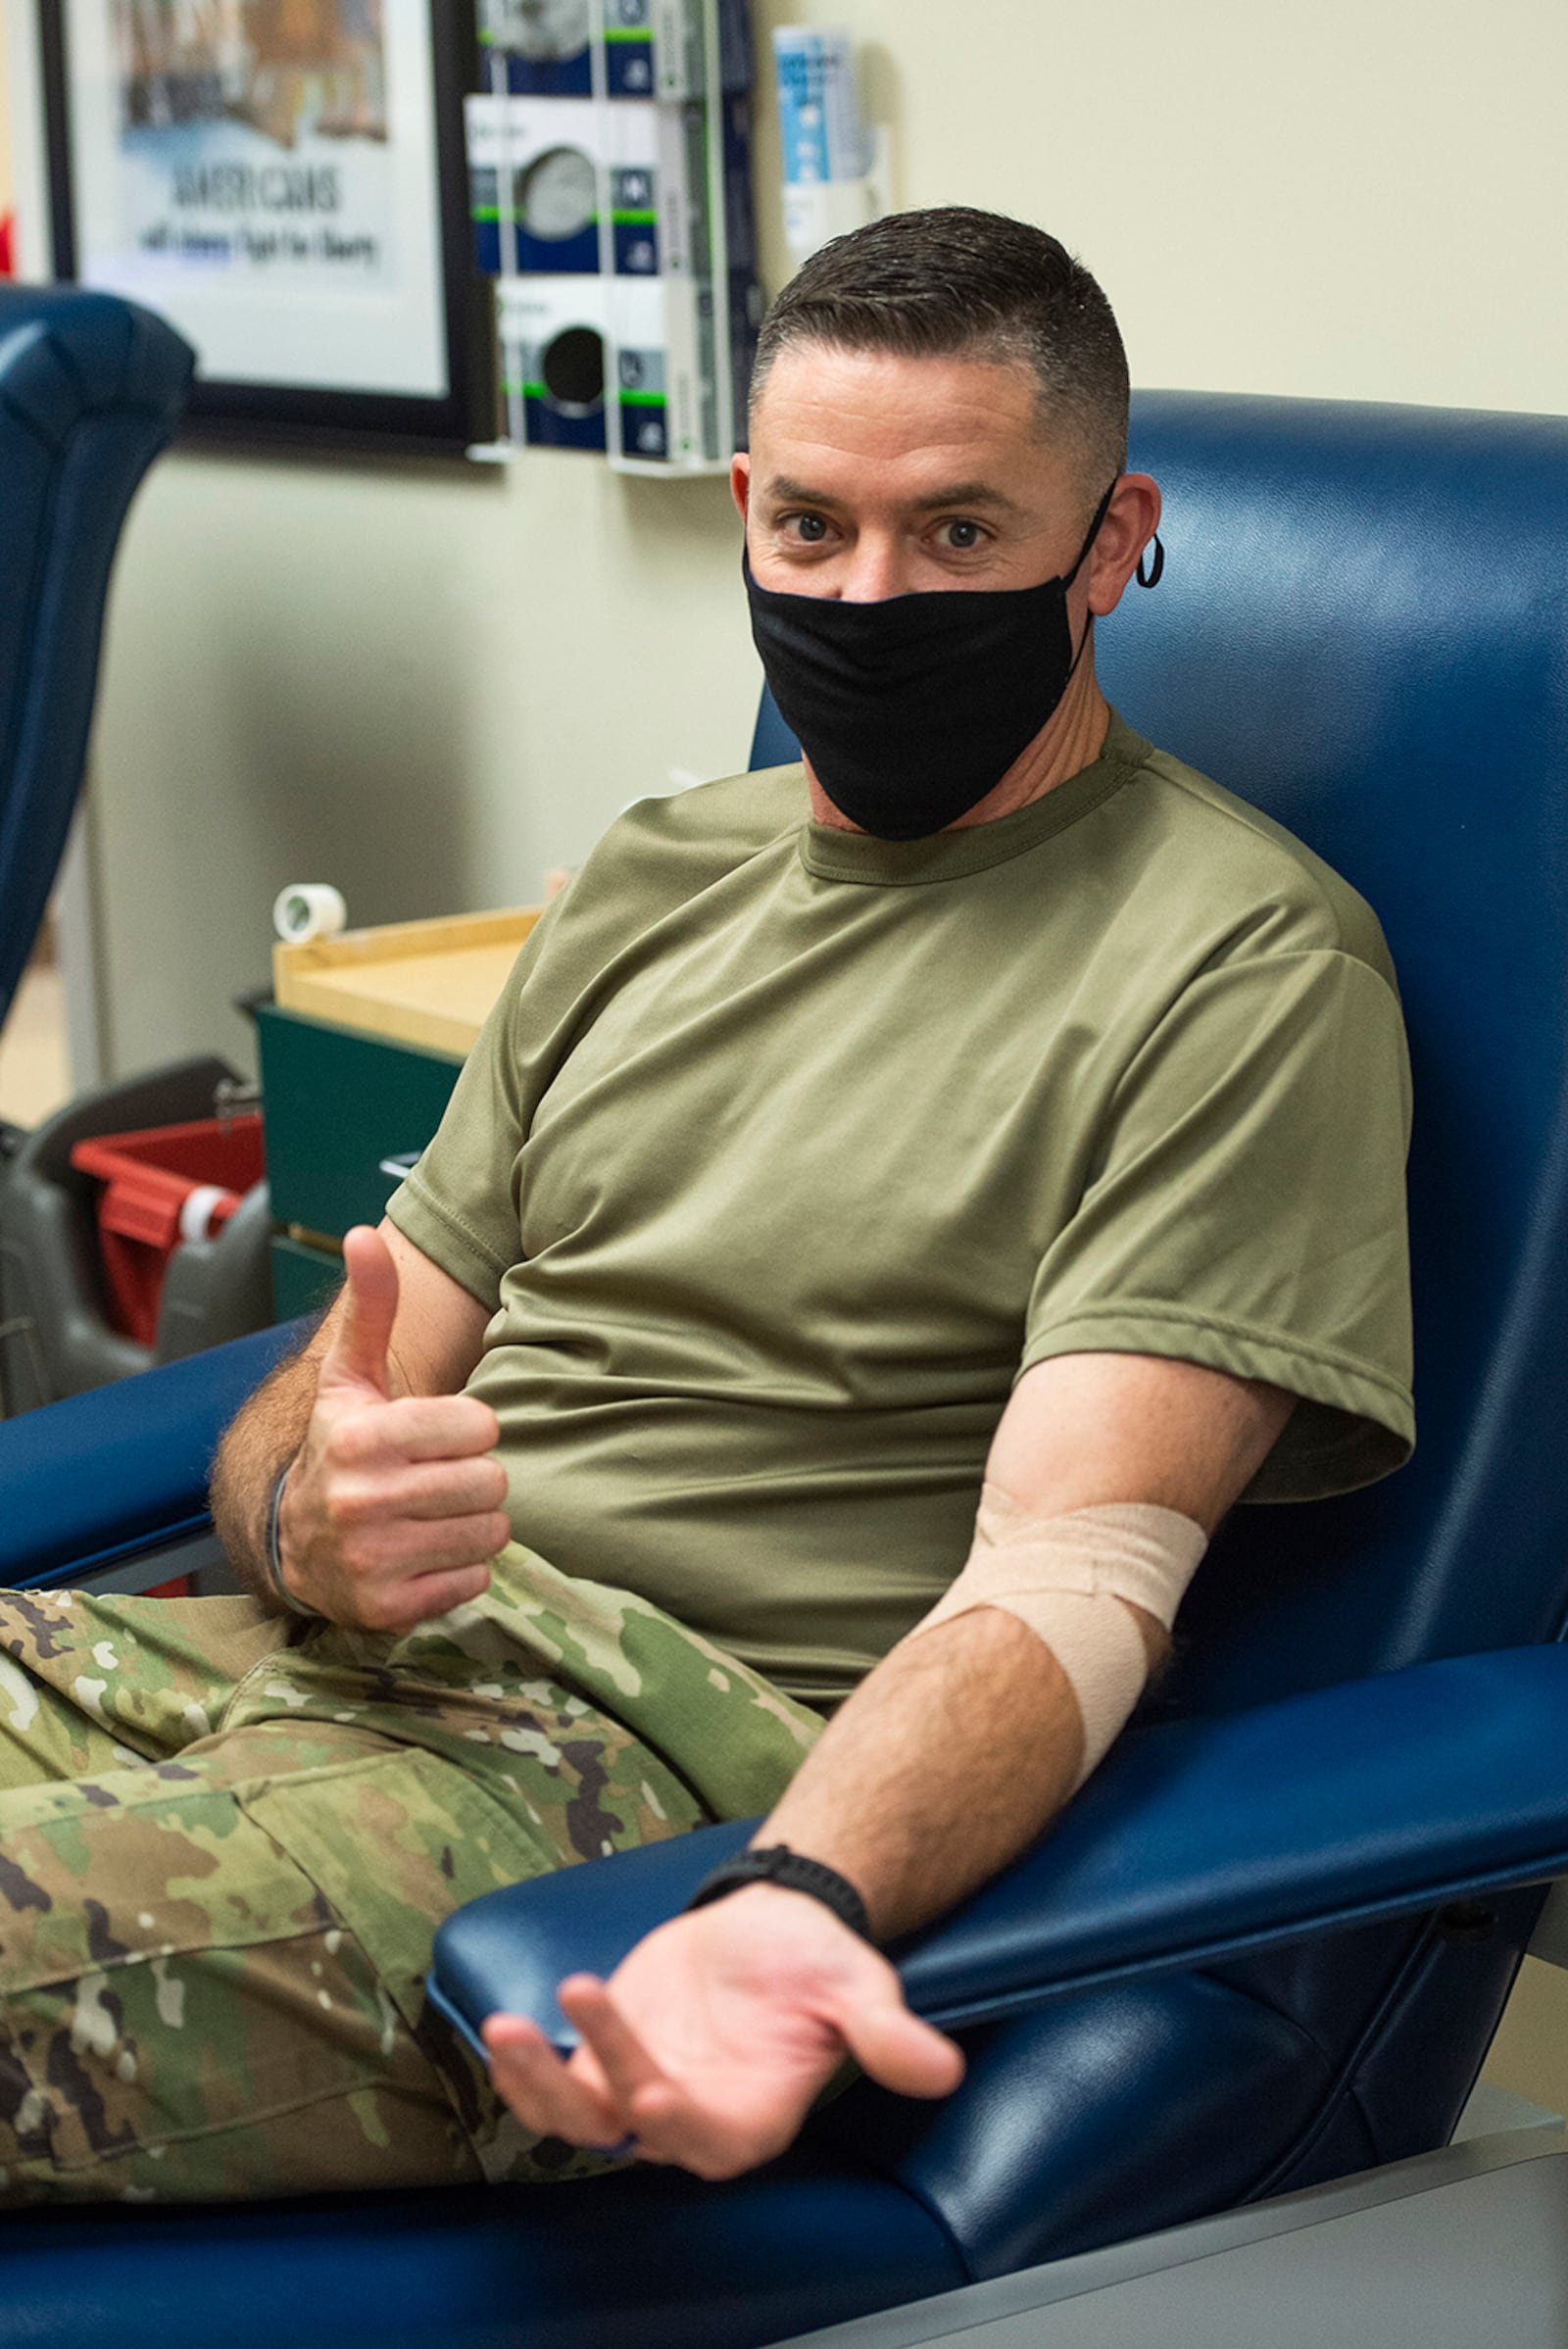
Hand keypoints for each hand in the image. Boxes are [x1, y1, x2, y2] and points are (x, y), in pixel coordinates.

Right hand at [277, 1225, 510, 1629]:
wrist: (292, 1542)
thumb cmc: (340, 1446)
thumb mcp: (351, 1377)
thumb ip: (372, 1309)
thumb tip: (363, 1234)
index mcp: (359, 1438)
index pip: (482, 1426)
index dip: (468, 1431)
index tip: (436, 1438)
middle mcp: (361, 1501)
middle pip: (492, 1482)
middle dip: (473, 1479)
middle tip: (434, 1480)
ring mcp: (374, 1561)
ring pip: (491, 1533)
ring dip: (473, 1524)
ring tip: (431, 1515)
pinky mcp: (390, 1610)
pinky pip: (474, 1582)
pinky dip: (460, 1571)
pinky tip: (422, 1555)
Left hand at [481, 1884, 964, 2181]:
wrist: (766, 1926)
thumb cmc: (814, 1961)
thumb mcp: (857, 1984)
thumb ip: (886, 2031)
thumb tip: (939, 2067)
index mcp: (755, 2118)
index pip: (711, 2137)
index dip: (679, 2124)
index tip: (650, 2093)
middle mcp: (691, 2122)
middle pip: (631, 2125)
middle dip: (594, 2081)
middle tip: (564, 2023)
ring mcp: (638, 2096)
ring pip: (577, 2115)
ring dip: (537, 2080)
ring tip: (508, 2025)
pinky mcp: (601, 2064)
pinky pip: (553, 2086)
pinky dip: (524, 2068)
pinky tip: (501, 2032)